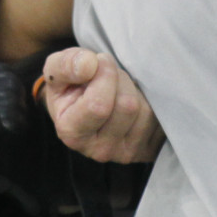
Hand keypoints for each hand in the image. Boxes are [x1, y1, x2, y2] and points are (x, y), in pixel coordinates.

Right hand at [42, 48, 162, 163]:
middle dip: (121, 79)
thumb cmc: (71, 86)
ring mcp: (126, 154)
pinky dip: (149, 102)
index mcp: (72, 133)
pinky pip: (160, 119)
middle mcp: (99, 150)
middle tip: (109, 75)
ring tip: (119, 88)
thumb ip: (65, 64)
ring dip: (136, 89)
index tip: (98, 62)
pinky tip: (133, 101)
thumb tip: (89, 65)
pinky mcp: (148, 151)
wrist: (86, 104)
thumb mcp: (56, 70)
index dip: (103, 74)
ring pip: (145, 111)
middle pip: (127, 106)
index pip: (99, 105)